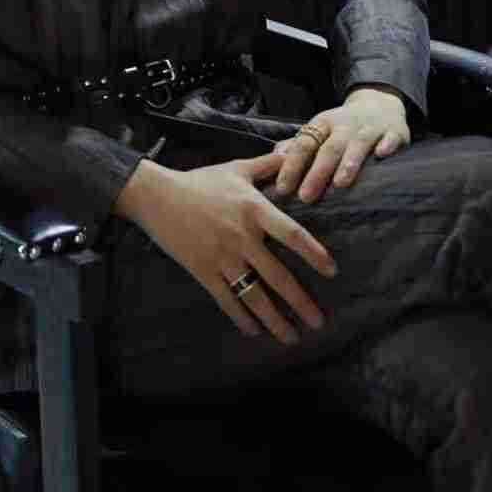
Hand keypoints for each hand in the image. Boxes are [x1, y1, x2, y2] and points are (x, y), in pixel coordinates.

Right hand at [113, 153, 336, 344]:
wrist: (159, 196)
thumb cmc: (201, 182)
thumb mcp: (237, 169)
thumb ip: (267, 165)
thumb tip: (293, 153)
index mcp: (254, 209)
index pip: (292, 234)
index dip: (314, 254)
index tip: (332, 271)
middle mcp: (242, 237)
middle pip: (278, 276)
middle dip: (300, 302)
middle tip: (319, 322)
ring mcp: (223, 257)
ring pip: (254, 295)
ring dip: (275, 319)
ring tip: (291, 337)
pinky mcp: (204, 271)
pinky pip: (227, 300)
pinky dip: (242, 318)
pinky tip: (254, 331)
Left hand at [271, 86, 410, 203]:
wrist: (379, 104)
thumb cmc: (342, 128)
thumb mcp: (318, 132)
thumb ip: (297, 147)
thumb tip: (272, 162)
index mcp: (322, 125)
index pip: (304, 145)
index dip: (292, 165)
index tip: (282, 188)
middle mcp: (344, 125)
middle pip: (329, 148)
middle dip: (317, 172)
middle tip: (306, 196)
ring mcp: (369, 127)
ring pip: (358, 143)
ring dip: (349, 161)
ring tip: (341, 183)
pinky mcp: (393, 131)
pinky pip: (390, 137)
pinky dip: (386, 145)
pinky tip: (382, 155)